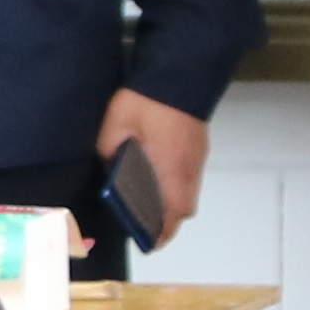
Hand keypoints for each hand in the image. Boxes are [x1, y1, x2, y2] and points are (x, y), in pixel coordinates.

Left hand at [95, 91, 209, 245]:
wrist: (179, 67)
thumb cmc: (147, 97)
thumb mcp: (115, 127)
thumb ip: (111, 153)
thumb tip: (111, 169)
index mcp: (169, 165)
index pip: (173, 212)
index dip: (162, 231)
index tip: (149, 241)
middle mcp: (188, 165)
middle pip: (185, 206)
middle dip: (167, 220)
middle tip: (146, 224)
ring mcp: (197, 154)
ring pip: (189, 191)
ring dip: (172, 200)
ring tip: (150, 201)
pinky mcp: (198, 143)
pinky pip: (190, 173)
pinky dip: (177, 183)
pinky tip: (159, 174)